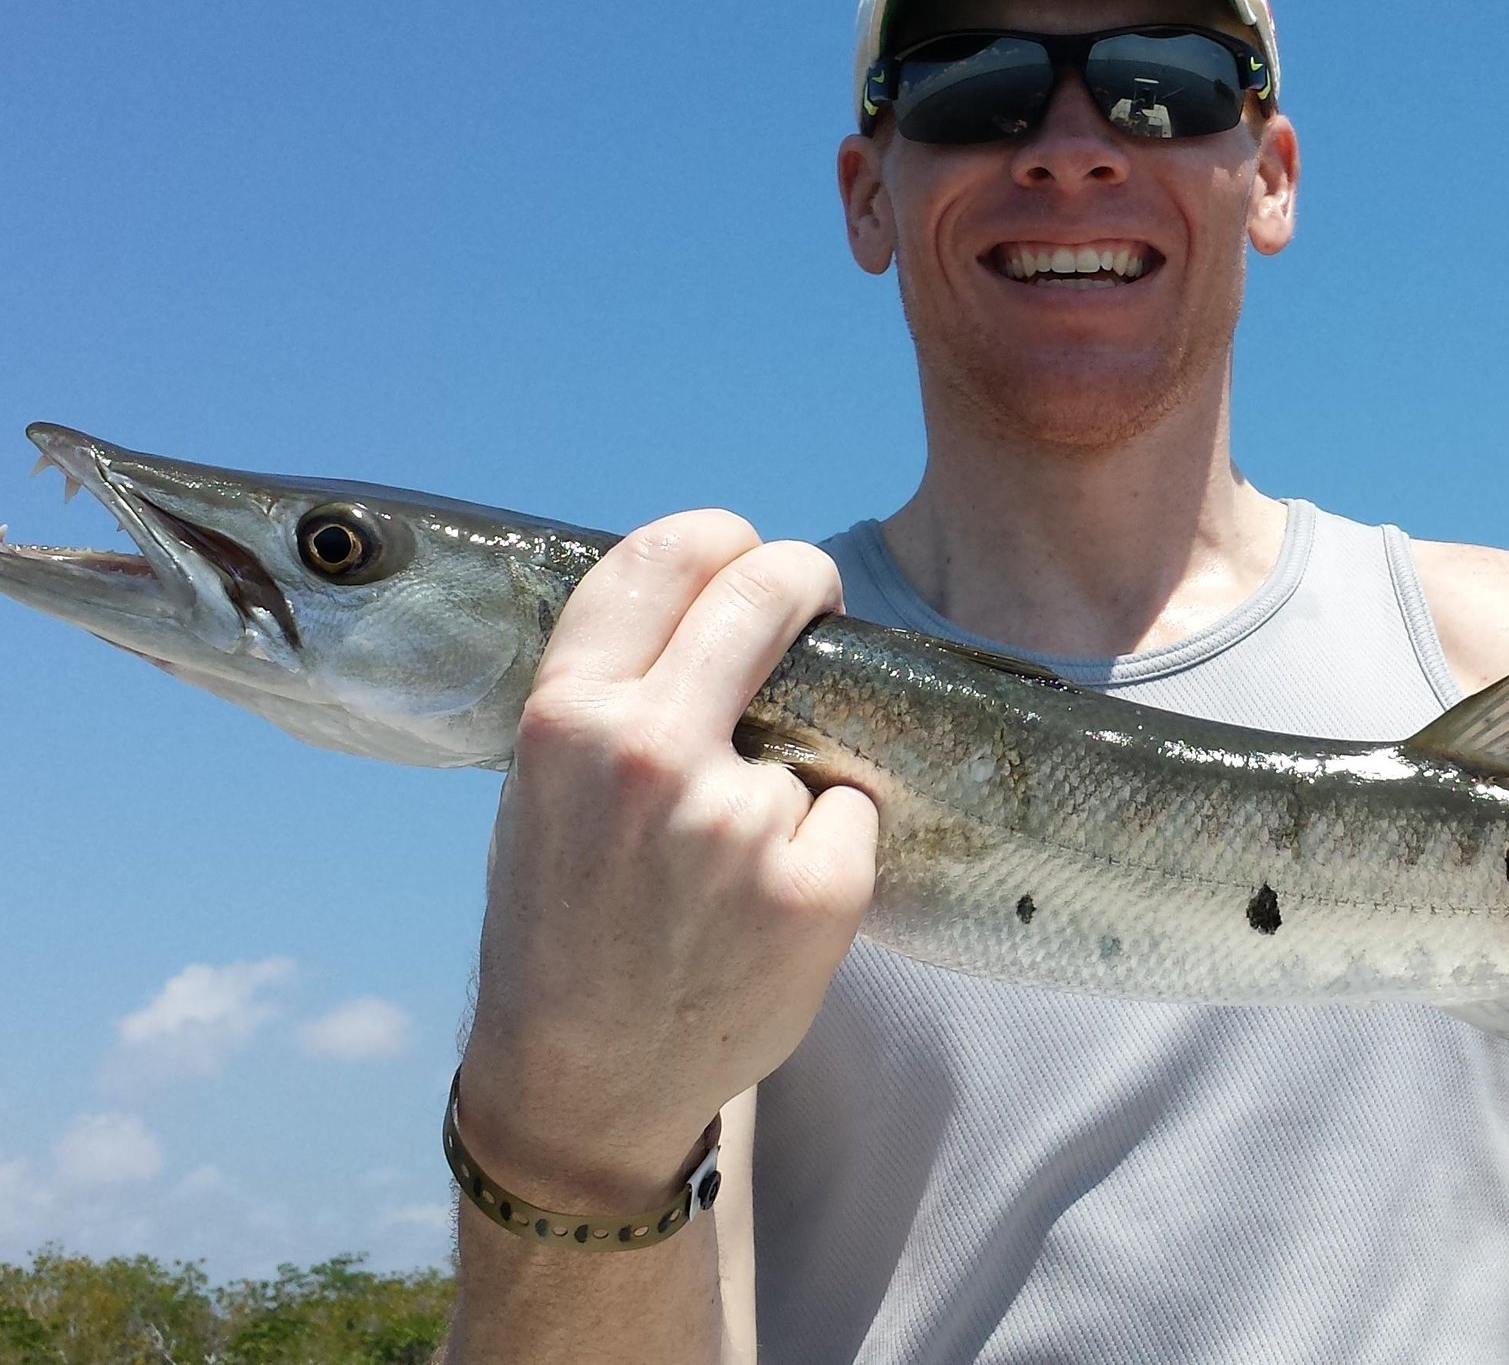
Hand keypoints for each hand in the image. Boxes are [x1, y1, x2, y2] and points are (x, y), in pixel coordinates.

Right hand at [457, 512, 877, 1206]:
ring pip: (819, 724)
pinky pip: (850, 811)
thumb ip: (618, 692)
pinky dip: (828, 842)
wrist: (584, 1081)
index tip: (744, 553)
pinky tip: (769, 901)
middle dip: (801, 579)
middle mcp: (649, 755)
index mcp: (568, 719)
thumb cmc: (564, 920)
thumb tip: (718, 601)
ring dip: (796, 766)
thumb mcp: (545, 787)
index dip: (720, 540)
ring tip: (729, 853)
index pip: (663, 556)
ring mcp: (741, 821)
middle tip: (811, 595)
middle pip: (768, 590)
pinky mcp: (819, 884)